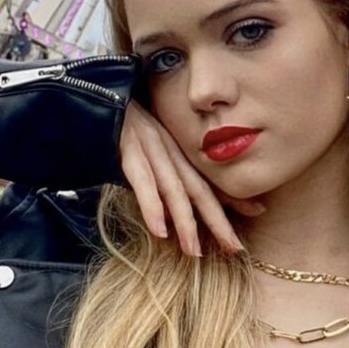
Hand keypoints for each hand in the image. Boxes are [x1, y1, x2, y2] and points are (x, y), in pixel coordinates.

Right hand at [119, 101, 262, 256]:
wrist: (89, 95)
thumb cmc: (117, 129)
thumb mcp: (146, 153)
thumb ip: (164, 177)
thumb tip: (174, 215)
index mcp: (176, 150)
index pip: (207, 179)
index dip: (232, 197)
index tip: (259, 212)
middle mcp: (169, 150)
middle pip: (198, 189)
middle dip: (217, 221)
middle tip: (235, 248)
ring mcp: (149, 148)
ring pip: (173, 190)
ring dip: (186, 223)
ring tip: (195, 252)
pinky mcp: (126, 150)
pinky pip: (141, 182)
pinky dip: (151, 207)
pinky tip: (160, 231)